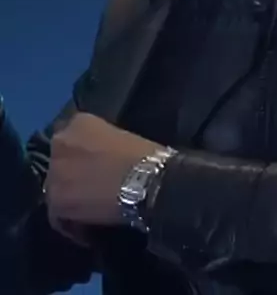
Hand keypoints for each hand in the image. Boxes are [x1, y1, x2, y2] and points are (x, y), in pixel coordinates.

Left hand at [44, 113, 160, 232]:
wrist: (145, 180)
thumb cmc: (143, 156)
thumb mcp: (120, 136)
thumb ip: (101, 143)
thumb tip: (100, 158)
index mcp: (79, 122)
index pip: (71, 137)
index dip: (81, 153)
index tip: (93, 164)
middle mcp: (60, 142)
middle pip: (60, 161)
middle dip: (71, 173)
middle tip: (91, 186)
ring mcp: (55, 172)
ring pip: (56, 188)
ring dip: (70, 197)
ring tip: (90, 209)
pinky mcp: (56, 201)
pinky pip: (58, 216)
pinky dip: (71, 224)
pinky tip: (88, 229)